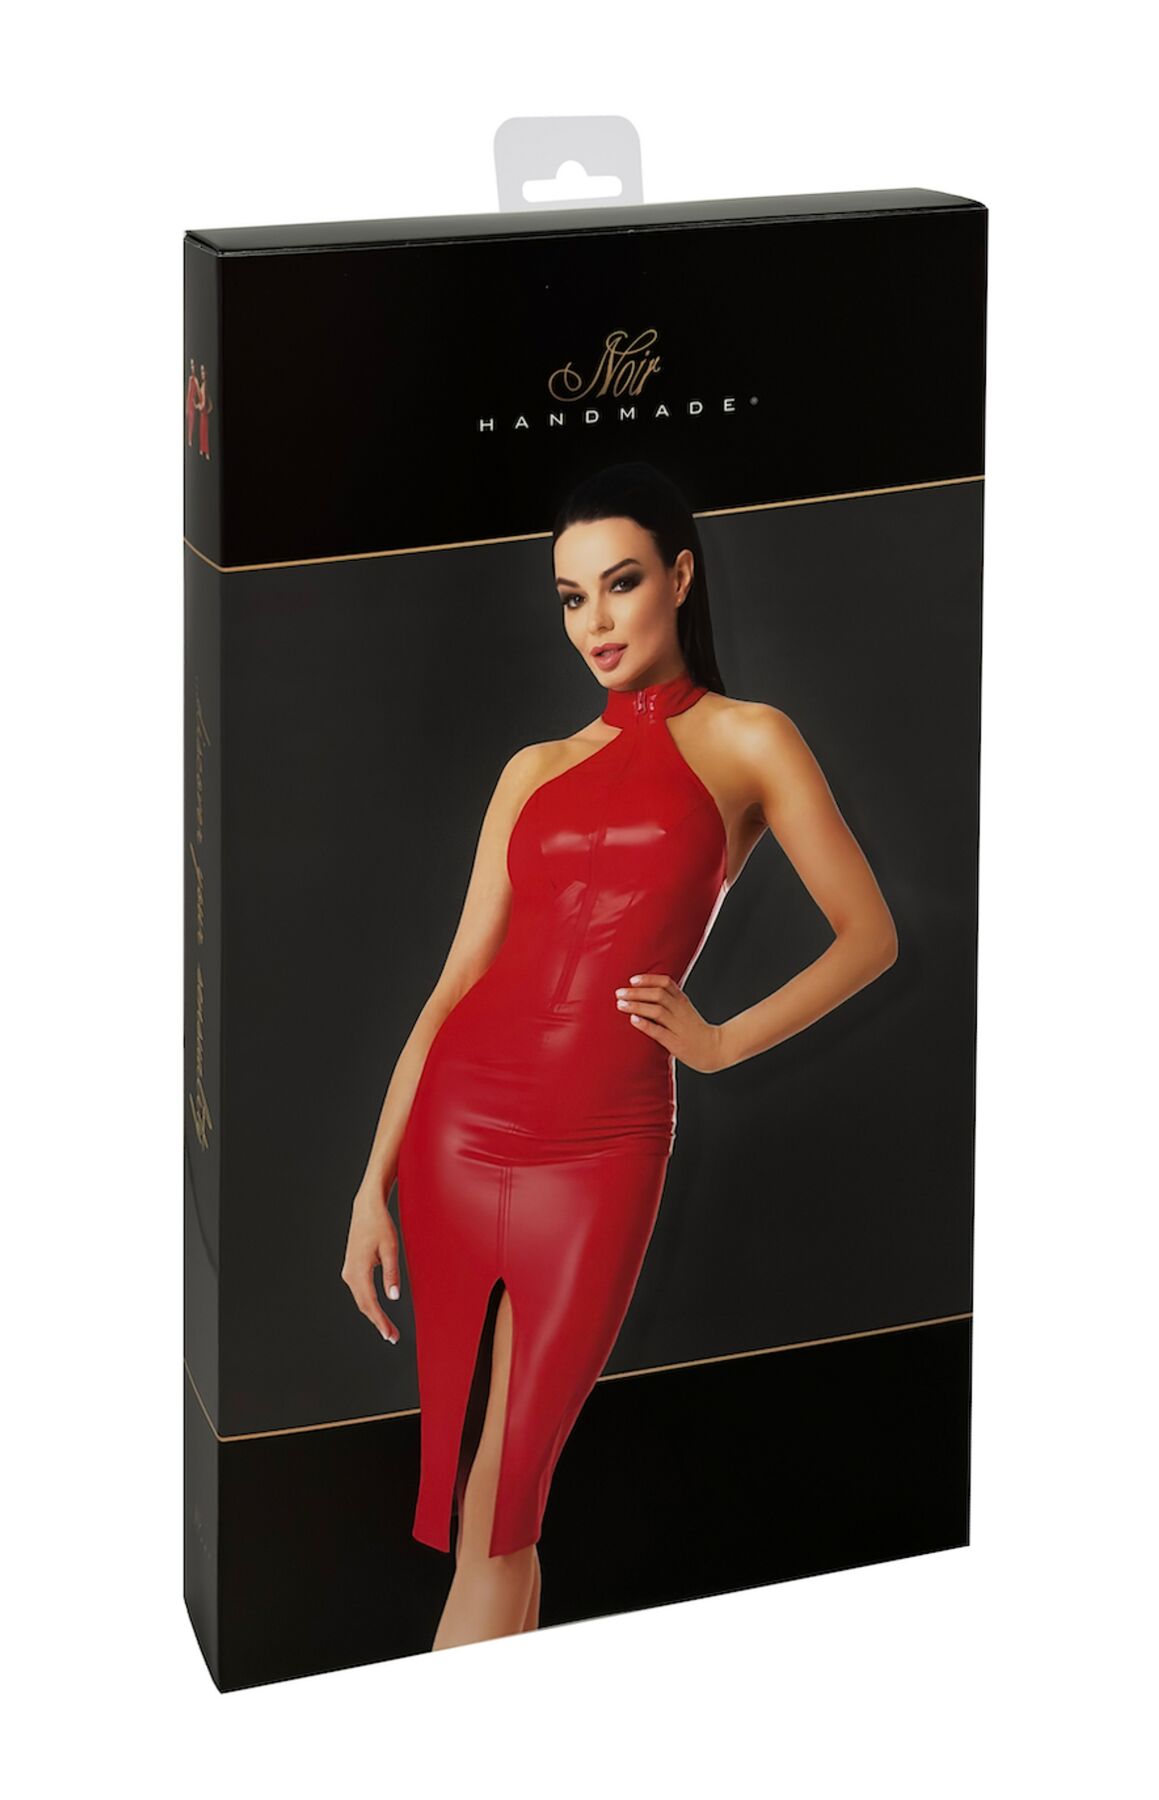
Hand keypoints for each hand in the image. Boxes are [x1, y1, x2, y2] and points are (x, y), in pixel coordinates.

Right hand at [340, 1177, 401, 1344]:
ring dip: (373, 1314)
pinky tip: (378, 1310)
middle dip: (378, 1322)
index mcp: (359, 1270)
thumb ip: (392, 1274)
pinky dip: (369, 1303)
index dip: (381, 1321)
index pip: (370, 1303)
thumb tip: (393, 1298)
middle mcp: (350, 1273)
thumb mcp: (391, 1248)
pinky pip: (360, 1291)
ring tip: (387, 1328)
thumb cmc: (380, 1225)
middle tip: (392, 1337)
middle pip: (364, 1305)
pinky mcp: (352, 1267)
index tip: (390, 1335)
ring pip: (361, 1299)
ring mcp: (349, 1271)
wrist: (367, 1208)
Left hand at [614, 973, 728, 1073]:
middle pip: (658, 995)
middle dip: (637, 992)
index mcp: (683, 1001)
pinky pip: (659, 1031)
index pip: (666, 983)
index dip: (648, 979)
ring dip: (637, 1006)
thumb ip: (671, 1001)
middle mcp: (680, 1011)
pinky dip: (646, 1024)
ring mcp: (678, 1027)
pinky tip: (633, 1020)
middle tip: (619, 992)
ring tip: (621, 1004)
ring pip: (657, 1011)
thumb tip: (647, 993)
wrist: (717, 1048)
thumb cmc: (696, 1030)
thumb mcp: (686, 1010)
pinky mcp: (676, 1043)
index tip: (632, 980)